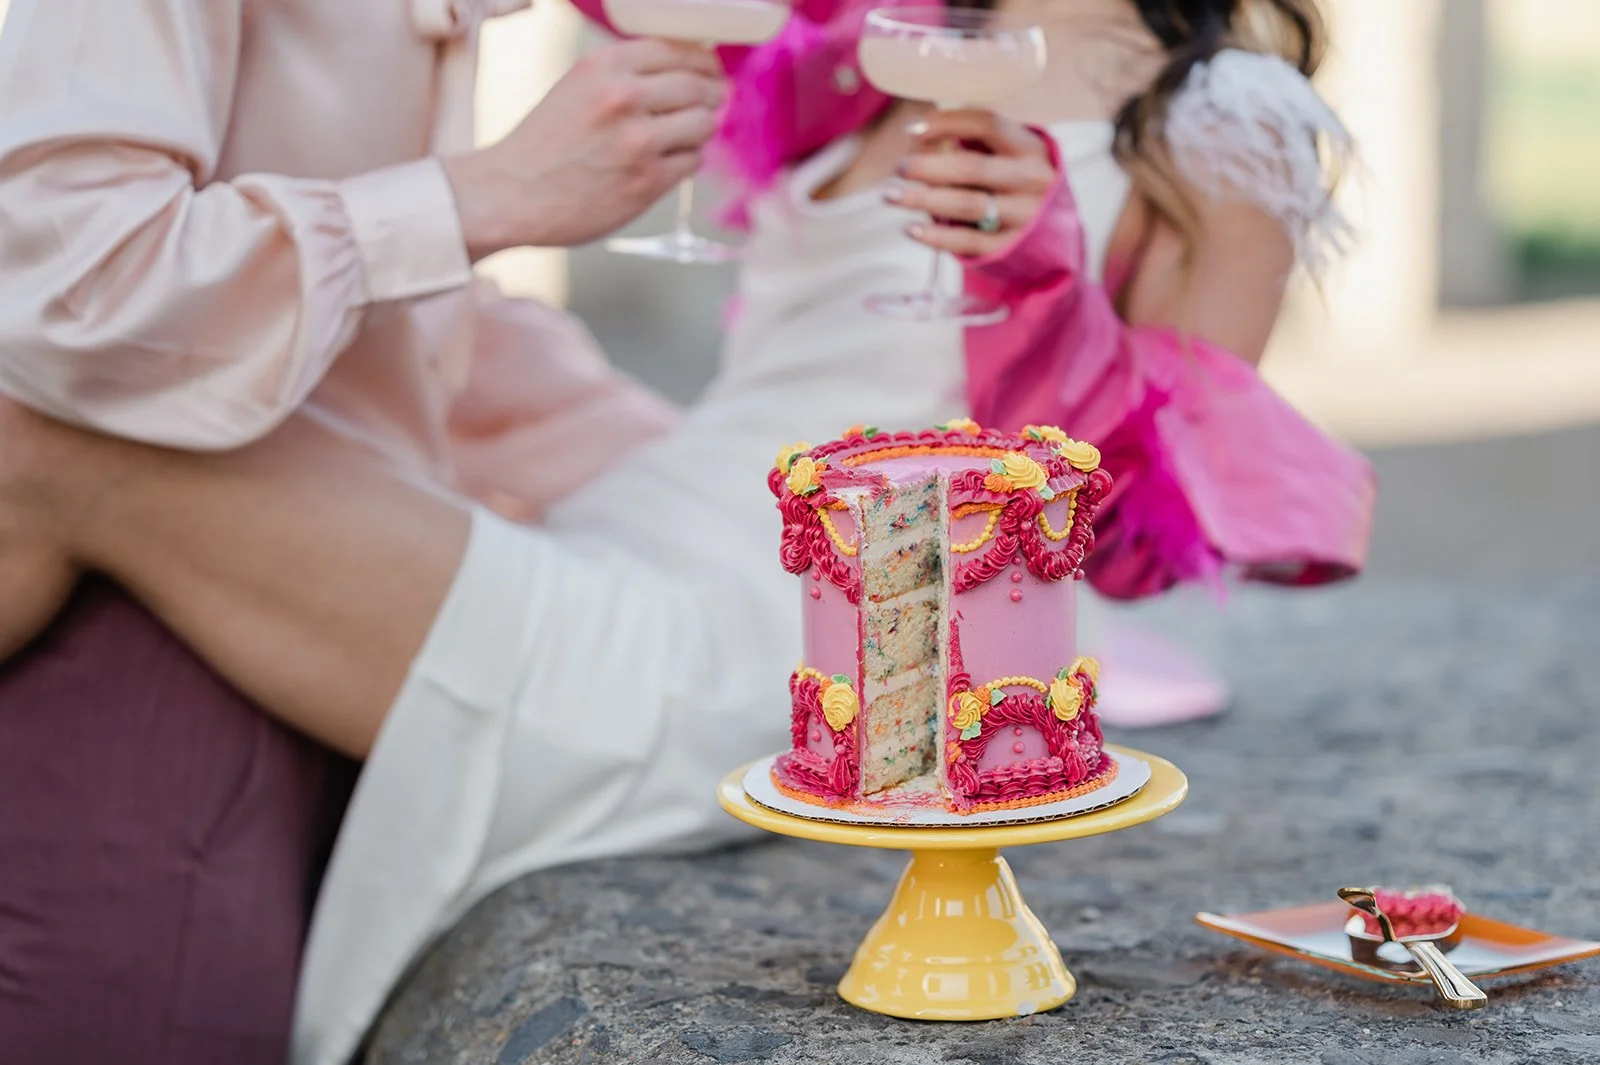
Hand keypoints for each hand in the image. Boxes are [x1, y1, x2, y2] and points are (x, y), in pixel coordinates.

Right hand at [444, 39, 725, 257]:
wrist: (512, 193)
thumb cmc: (543, 145)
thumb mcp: (577, 87)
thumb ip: (625, 75)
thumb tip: (685, 72)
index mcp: (605, 65)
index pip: (678, 50)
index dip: (703, 61)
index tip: (710, 70)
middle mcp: (624, 97)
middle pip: (698, 87)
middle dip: (711, 94)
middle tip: (712, 101)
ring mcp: (639, 140)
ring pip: (702, 124)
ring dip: (700, 130)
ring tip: (684, 136)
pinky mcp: (648, 180)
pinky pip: (693, 161)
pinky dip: (686, 161)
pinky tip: (667, 163)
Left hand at [885, 109, 1056, 257]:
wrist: (1055, 233)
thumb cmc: (1016, 183)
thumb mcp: (1010, 156)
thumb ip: (972, 144)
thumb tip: (917, 134)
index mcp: (1029, 148)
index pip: (987, 125)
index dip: (947, 123)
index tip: (912, 128)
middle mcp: (1031, 180)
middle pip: (972, 168)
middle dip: (929, 166)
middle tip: (899, 168)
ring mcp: (1023, 216)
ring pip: (967, 205)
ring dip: (924, 198)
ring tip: (890, 195)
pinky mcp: (1010, 247)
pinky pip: (969, 241)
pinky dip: (937, 236)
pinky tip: (911, 229)